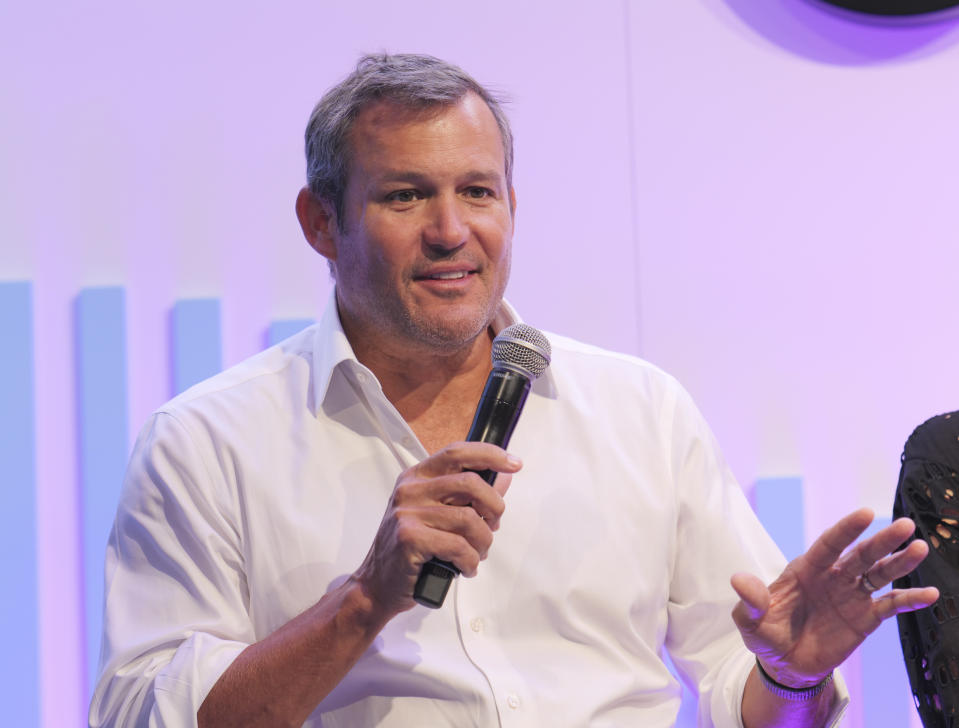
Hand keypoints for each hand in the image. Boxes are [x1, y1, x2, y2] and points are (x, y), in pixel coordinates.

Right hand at [352, 441, 520, 618]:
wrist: (377, 584)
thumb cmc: (411, 550)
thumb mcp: (437, 515)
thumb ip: (468, 495)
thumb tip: (504, 477)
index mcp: (417, 477)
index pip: (457, 453)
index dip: (490, 455)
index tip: (514, 464)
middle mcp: (410, 489)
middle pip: (470, 483)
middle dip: (494, 507)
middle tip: (493, 526)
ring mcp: (407, 512)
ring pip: (469, 519)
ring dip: (483, 542)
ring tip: (476, 554)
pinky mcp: (409, 538)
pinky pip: (458, 545)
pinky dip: (470, 561)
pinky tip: (465, 567)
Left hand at [731, 508, 938, 687]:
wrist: (784, 664)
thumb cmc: (765, 634)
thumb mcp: (749, 620)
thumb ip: (750, 600)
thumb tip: (739, 580)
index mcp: (805, 569)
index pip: (829, 544)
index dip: (846, 529)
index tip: (866, 513)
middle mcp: (832, 577)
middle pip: (860, 554)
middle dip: (882, 540)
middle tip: (906, 525)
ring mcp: (851, 595)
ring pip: (880, 573)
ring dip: (900, 562)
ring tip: (920, 548)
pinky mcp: (865, 618)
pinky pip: (890, 605)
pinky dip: (910, 599)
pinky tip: (930, 594)